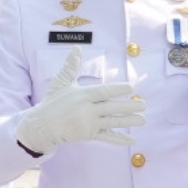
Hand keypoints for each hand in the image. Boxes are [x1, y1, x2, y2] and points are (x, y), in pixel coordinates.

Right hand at [14, 68, 144, 157]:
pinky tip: (132, 140)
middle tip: (144, 104)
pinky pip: (106, 137)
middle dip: (128, 107)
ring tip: (143, 119)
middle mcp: (86, 110)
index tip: (131, 88)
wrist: (44, 125)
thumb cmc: (53, 101)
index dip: (117, 90)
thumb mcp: (61, 82)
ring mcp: (88, 124)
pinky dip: (119, 139)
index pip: (103, 92)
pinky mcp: (88, 135)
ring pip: (112, 122)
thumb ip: (71, 66)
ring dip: (128, 121)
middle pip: (111, 108)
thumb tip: (76, 47)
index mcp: (82, 95)